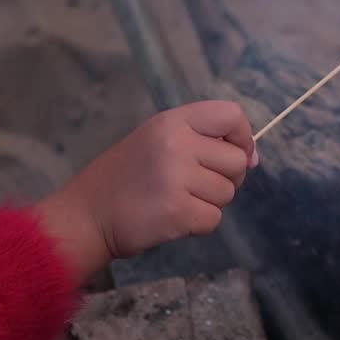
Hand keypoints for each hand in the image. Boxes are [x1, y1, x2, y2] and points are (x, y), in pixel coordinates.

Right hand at [36, 101, 255, 278]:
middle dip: (226, 178)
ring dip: (209, 202)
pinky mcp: (177, 212)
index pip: (232, 115)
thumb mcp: (158, 141)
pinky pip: (214, 219)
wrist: (86, 216)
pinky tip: (173, 218)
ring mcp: (177, 178)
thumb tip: (253, 157)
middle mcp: (177, 144)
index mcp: (172, 121)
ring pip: (228, 193)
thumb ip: (203, 141)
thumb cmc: (125, 178)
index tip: (233, 154)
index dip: (242, 138)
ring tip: (177, 199)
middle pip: (238, 161)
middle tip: (195, 185)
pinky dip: (199, 224)